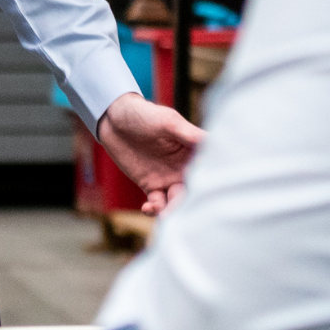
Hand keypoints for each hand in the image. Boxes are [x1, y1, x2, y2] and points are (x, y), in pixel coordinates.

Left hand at [98, 92, 200, 214]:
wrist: (114, 120)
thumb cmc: (145, 115)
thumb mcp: (168, 122)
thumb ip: (190, 135)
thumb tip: (214, 142)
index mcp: (195, 152)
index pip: (209, 169)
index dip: (209, 179)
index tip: (203, 185)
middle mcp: (186, 168)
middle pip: (195, 190)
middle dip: (193, 202)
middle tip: (186, 210)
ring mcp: (169, 179)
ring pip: (177, 201)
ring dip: (174, 210)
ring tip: (165, 215)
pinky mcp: (151, 186)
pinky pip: (157, 203)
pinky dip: (155, 209)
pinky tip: (148, 208)